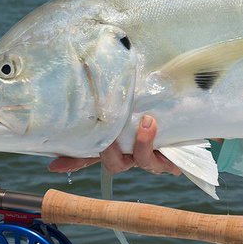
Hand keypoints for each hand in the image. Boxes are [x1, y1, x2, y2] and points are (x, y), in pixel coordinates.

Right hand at [47, 115, 182, 175]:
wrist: (188, 117)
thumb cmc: (153, 113)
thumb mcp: (129, 107)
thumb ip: (109, 103)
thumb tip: (84, 79)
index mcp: (117, 148)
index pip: (90, 158)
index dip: (73, 161)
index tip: (54, 165)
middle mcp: (132, 158)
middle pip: (114, 165)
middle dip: (111, 150)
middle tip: (112, 134)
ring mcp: (152, 161)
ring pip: (141, 162)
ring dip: (143, 142)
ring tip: (149, 121)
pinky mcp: (172, 161)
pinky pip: (167, 163)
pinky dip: (165, 148)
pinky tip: (165, 133)